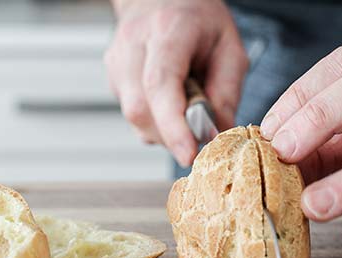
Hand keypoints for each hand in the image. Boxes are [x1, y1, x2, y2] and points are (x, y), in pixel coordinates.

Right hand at [105, 0, 247, 165]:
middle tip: (198, 136)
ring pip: (133, 116)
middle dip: (171, 134)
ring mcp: (117, 60)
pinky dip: (154, 121)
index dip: (172, 125)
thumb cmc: (197, 19)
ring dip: (163, 130)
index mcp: (167, 29)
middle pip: (140, 108)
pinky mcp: (112, 76)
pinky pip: (132, 114)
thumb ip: (226, 91)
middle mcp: (133, 44)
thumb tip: (217, 134)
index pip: (160, 84)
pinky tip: (169, 106)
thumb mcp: (229, 46)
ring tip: (185, 113)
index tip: (188, 153)